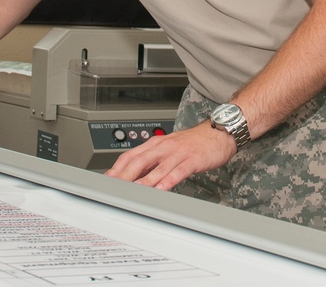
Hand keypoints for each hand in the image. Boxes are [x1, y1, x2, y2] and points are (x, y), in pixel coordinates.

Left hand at [103, 122, 236, 189]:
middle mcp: (164, 146)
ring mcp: (178, 153)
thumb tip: (136, 175)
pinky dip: (168, 180)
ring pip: (157, 168)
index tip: (107, 180)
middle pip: (140, 161)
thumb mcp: (170, 148)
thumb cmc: (194, 143)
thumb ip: (153, 161)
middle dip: (125, 175)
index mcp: (156, 144)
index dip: (117, 168)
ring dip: (143, 181)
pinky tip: (161, 189)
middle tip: (114, 188)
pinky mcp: (192, 160)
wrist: (218, 133)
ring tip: (132, 192)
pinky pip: (178, 171)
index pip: (131, 155)